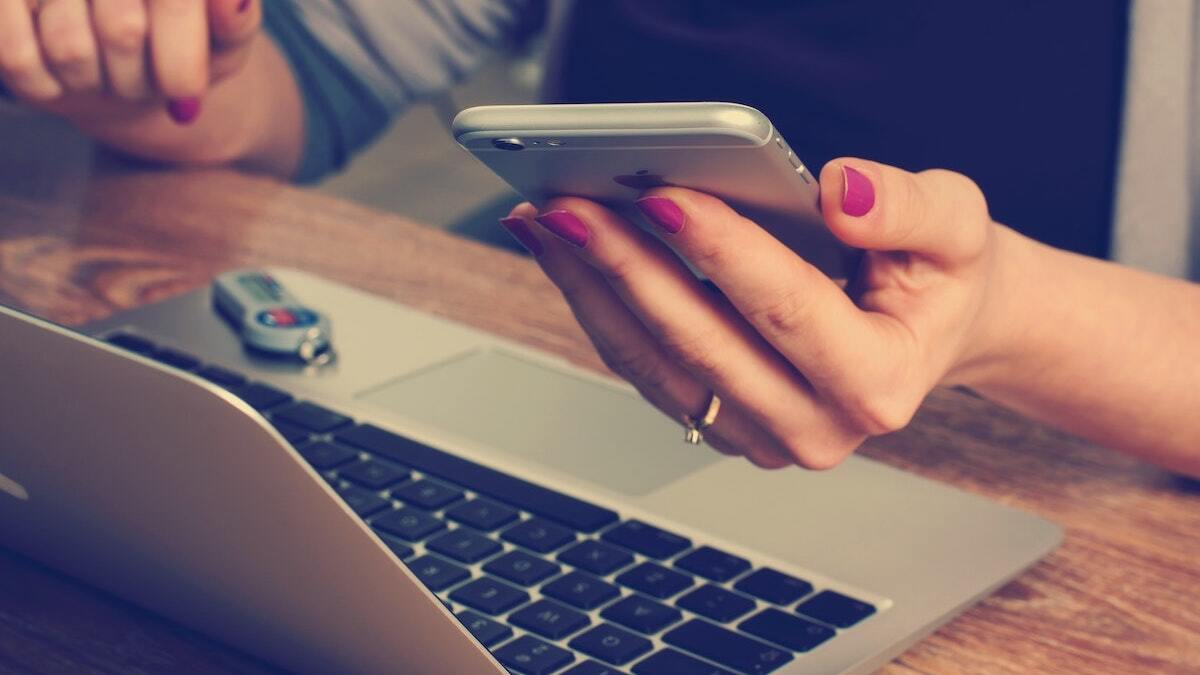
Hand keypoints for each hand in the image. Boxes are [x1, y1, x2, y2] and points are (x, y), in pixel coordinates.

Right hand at [0, 0, 260, 124]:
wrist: (129, 60)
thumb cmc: (185, 44)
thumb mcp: (223, 39)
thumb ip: (234, 21)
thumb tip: (233, 0)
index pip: (173, 4)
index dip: (180, 64)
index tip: (185, 96)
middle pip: (123, 32)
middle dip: (140, 80)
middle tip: (143, 80)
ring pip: (70, 49)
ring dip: (96, 84)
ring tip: (106, 71)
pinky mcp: (5, 3)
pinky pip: (17, 58)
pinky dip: (47, 86)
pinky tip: (63, 78)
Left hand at [501, 159, 1008, 469]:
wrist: (928, 330)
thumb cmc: (938, 278)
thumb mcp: (956, 227)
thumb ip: (908, 207)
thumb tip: (839, 193)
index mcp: (879, 383)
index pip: (787, 310)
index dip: (721, 251)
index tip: (662, 196)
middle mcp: (816, 428)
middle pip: (702, 344)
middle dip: (628, 268)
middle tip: (570, 206)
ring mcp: (761, 436)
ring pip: (656, 365)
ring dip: (593, 290)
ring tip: (547, 223)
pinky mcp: (721, 424)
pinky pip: (645, 370)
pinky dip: (600, 307)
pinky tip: (568, 254)